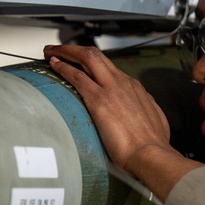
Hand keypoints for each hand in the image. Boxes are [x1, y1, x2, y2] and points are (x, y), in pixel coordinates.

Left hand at [44, 44, 172, 174]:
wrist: (151, 155)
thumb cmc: (152, 145)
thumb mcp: (153, 120)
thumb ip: (144, 109)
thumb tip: (141, 110)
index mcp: (134, 88)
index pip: (108, 68)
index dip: (91, 64)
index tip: (81, 65)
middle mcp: (122, 82)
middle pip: (96, 55)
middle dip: (74, 50)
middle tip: (59, 50)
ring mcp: (111, 89)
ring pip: (87, 58)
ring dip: (66, 52)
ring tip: (50, 52)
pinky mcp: (99, 100)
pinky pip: (78, 76)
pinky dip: (64, 67)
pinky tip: (53, 64)